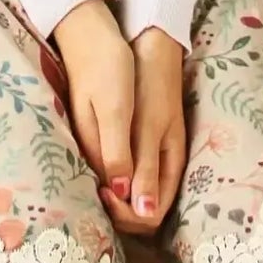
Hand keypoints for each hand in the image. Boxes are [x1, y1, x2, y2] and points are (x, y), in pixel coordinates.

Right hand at [52, 0, 135, 201]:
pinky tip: (142, 162)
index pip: (114, 203)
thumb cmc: (107, 66)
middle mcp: (90, 150)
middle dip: (133, 208)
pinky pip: (112, 161)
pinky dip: (127, 170)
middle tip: (155, 196)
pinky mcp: (95, 126)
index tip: (151, 202)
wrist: (88, 29)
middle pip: (111, 199)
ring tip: (153, 183)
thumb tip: (126, 198)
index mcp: (95, 150)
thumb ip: (119, 154)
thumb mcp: (116, 110)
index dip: (135, 212)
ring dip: (132, 191)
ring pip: (114, 181)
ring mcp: (91, 137)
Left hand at [99, 27, 186, 237]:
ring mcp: (153, 155)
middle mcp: (163, 167)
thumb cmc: (148, 84)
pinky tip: (94, 167)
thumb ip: (140, 166)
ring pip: (132, 196)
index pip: (151, 216)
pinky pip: (127, 176)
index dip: (126, 214)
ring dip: (113, 197)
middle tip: (95, 188)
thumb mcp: (145, 126)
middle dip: (118, 210)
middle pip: (141, 211)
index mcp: (170, 165)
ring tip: (91, 179)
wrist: (148, 46)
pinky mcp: (140, 143)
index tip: (104, 193)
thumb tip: (140, 211)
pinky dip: (111, 180)